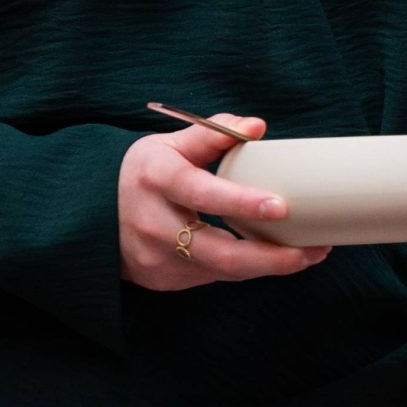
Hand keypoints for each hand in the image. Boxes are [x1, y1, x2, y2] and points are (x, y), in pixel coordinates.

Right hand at [118, 115, 332, 289]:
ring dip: (267, 266)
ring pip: (222, 270)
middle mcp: (154, 223)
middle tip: (312, 250)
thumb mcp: (168, 144)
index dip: (242, 203)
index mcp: (156, 179)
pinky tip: (270, 257)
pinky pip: (214, 276)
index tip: (280, 206)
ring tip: (307, 253)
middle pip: (218, 251)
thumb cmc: (144, 173)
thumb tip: (257, 126)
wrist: (94, 213)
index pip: (202, 193)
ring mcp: (157, 258)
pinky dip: (244, 268)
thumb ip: (213, 133)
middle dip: (270, 257)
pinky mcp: (165, 280)